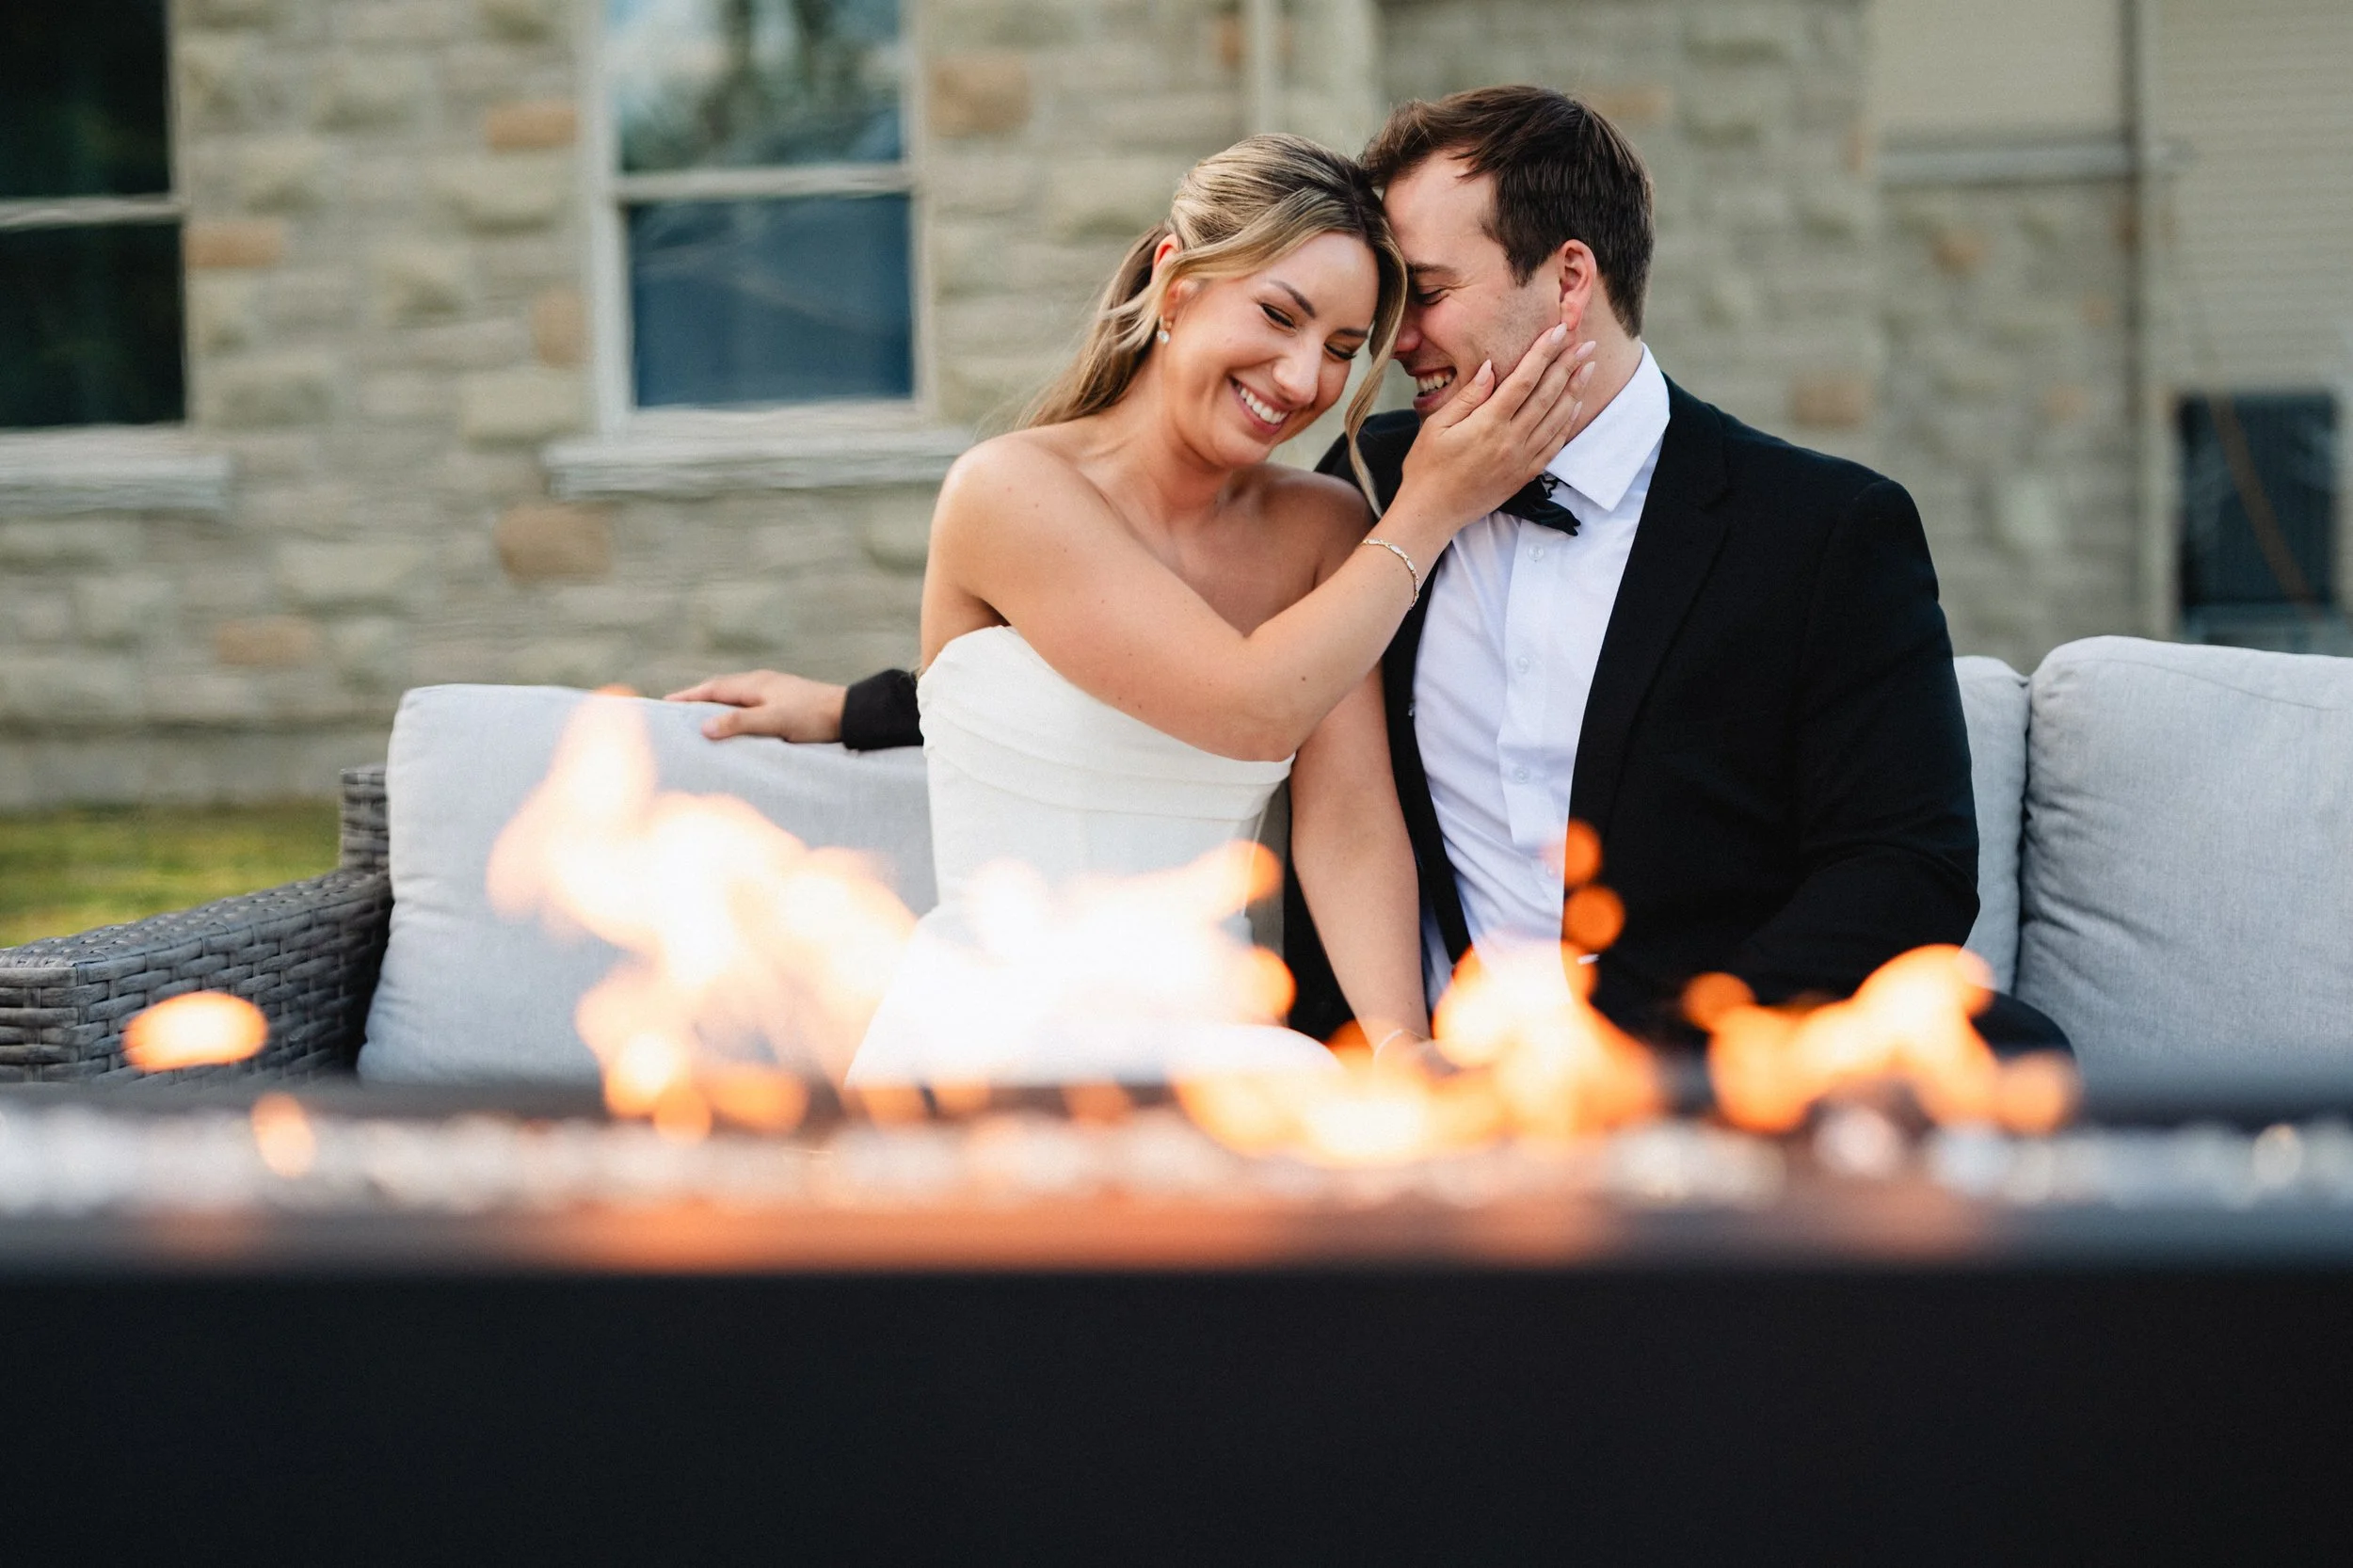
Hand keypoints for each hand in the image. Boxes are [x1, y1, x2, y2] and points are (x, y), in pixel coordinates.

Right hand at [664, 670, 846, 742]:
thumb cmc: (813, 717)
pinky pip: (748, 701)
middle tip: (673, 709)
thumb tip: (703, 727)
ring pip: (735, 694)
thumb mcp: (774, 721)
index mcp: (755, 683)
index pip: (711, 688)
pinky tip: (735, 718)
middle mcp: (761, 682)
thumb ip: (740, 723)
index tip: (663, 703)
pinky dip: (732, 708)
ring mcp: (773, 689)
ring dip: (714, 702)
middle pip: (720, 688)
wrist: (850, 714)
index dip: (686, 696)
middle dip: (696, 697)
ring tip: (697, 715)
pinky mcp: (784, 699)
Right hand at [1394, 327, 1598, 528]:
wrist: (1432, 512)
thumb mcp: (1436, 426)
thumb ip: (1467, 396)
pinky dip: (1567, 423)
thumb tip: (1489, 367)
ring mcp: (1521, 459)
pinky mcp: (1525, 474)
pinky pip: (1554, 445)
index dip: (1543, 353)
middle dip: (1568, 365)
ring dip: (1575, 390)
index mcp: (1488, 423)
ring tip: (1588, 367)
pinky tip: (1575, 406)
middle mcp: (1511, 440)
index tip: (1558, 332)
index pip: (1523, 380)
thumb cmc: (1427, 467)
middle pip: (1547, 395)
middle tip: (1585, 343)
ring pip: (1556, 418)